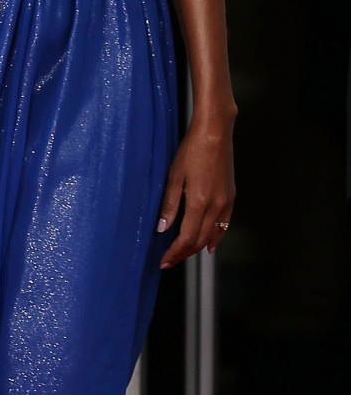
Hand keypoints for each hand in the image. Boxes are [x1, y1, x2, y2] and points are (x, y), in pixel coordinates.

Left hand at [157, 114, 234, 267]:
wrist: (215, 134)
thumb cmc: (191, 151)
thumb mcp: (174, 177)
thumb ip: (169, 205)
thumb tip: (162, 229)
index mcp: (199, 203)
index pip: (186, 239)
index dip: (175, 253)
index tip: (164, 261)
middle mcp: (216, 207)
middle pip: (200, 241)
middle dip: (184, 253)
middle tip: (170, 260)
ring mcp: (226, 203)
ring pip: (212, 235)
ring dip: (198, 248)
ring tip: (183, 254)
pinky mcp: (231, 197)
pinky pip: (223, 225)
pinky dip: (216, 237)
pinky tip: (209, 244)